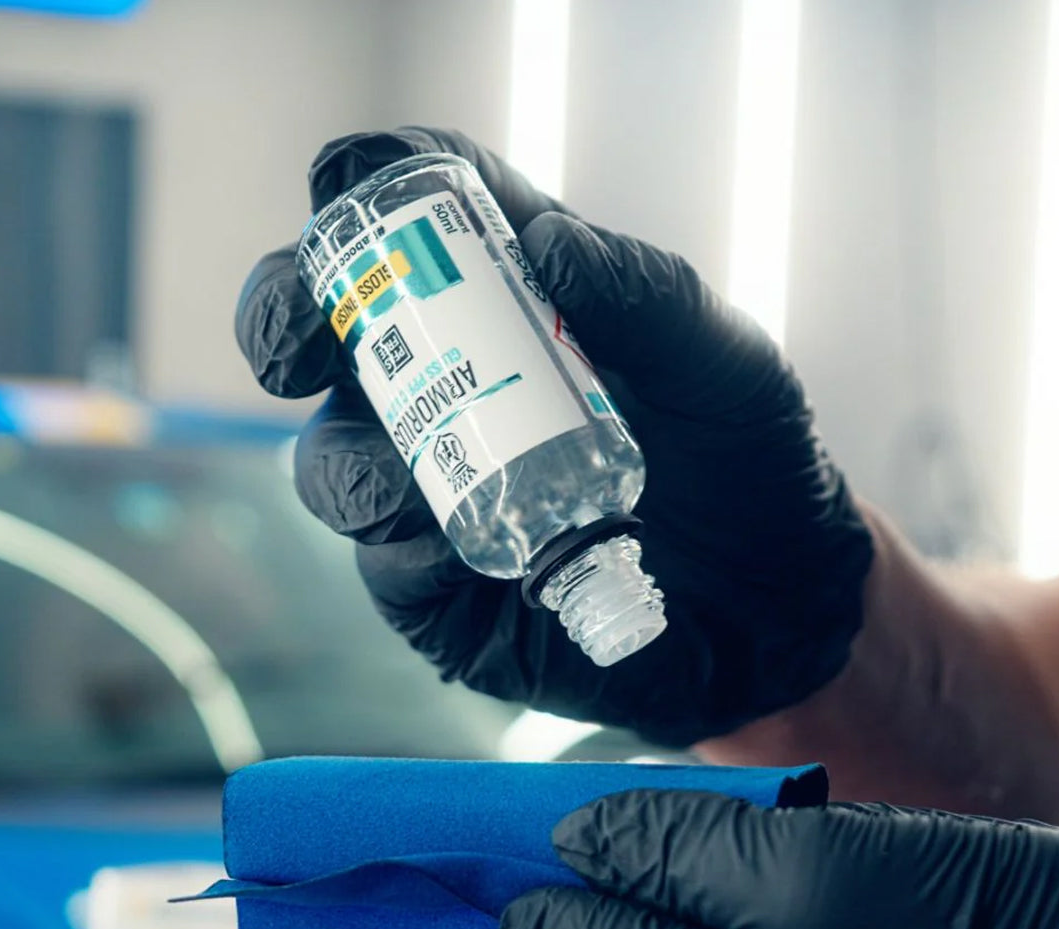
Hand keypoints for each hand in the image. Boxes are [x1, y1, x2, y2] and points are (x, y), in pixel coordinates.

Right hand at [235, 127, 872, 746]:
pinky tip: (451, 553)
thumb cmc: (748, 467)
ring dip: (347, 462)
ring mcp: (438, 494)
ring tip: (402, 484)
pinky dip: (401, 553)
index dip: (367, 194)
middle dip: (286, 322)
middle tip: (301, 340)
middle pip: (332, 336)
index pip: (419, 229)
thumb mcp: (723, 369)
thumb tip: (548, 243)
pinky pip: (386, 566)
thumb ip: (649, 300)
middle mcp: (455, 393)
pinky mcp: (442, 591)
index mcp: (514, 312)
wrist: (772, 608)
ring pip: (334, 461)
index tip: (343, 190)